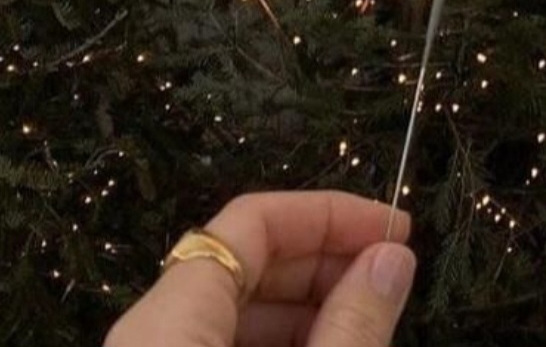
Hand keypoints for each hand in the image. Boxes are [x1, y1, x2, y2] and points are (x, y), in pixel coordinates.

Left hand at [105, 191, 415, 346]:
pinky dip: (278, 344)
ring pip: (234, 312)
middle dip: (325, 259)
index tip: (395, 230)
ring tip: (368, 319)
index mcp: (169, 321)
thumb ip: (350, 326)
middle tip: (391, 276)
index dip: (330, 213)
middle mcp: (150, 335)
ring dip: (308, 306)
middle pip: (243, 261)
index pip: (253, 220)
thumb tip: (392, 255)